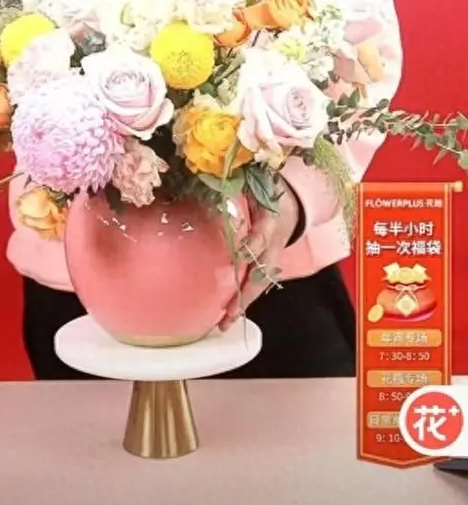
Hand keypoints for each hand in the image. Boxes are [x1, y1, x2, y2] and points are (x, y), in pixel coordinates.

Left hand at [218, 186, 299, 330]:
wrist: (294, 204)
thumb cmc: (269, 193)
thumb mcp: (258, 184)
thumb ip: (238, 186)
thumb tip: (211, 181)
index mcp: (271, 220)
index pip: (263, 234)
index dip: (253, 245)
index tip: (238, 255)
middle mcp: (273, 244)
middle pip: (262, 272)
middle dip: (246, 294)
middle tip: (229, 312)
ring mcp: (272, 257)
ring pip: (260, 283)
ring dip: (244, 304)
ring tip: (225, 323)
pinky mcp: (268, 264)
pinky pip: (257, 283)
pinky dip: (245, 299)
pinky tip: (229, 314)